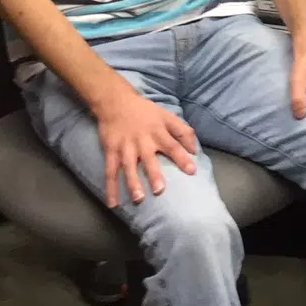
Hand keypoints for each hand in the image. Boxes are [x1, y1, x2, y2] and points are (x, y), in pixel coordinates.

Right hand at [92, 86, 197, 207]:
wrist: (116, 102)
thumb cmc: (145, 112)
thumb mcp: (167, 116)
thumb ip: (183, 131)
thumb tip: (195, 150)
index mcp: (158, 132)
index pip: (173, 146)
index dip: (182, 158)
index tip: (192, 171)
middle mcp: (142, 141)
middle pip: (149, 159)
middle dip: (154, 174)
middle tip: (160, 190)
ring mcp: (125, 147)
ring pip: (129, 167)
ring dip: (132, 183)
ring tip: (138, 198)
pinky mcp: (111, 150)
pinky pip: (110, 171)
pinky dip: (110, 187)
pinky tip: (112, 203)